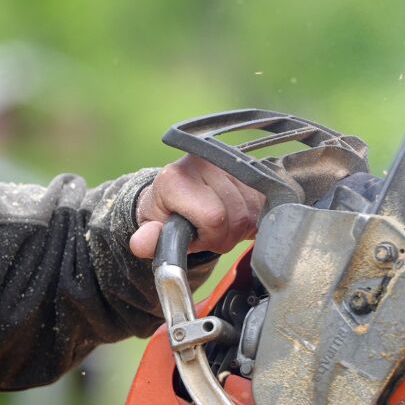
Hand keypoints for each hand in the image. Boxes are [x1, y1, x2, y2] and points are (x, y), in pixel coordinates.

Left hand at [130, 156, 264, 259]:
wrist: (178, 189)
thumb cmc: (166, 211)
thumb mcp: (151, 226)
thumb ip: (149, 238)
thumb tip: (141, 244)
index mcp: (175, 177)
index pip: (213, 217)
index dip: (209, 236)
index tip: (195, 234)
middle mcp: (204, 162)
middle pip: (235, 218)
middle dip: (224, 236)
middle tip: (207, 231)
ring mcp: (230, 161)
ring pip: (251, 213)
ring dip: (238, 228)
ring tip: (218, 222)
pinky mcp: (250, 166)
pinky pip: (264, 204)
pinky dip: (252, 218)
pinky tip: (235, 214)